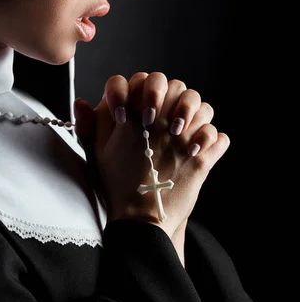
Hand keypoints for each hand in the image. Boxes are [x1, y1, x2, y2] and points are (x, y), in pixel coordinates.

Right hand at [74, 72, 229, 238]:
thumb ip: (90, 123)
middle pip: (178, 87)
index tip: (138, 112)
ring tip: (185, 131)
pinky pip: (219, 137)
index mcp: (135, 118)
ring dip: (197, 116)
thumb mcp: (96, 152)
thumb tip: (83, 101)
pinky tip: (201, 147)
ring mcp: (184, 140)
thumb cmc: (116, 186)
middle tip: (166, 118)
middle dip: (174, 97)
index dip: (143, 89)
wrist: (139, 222)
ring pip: (203, 108)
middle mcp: (162, 123)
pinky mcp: (202, 160)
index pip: (145, 79)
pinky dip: (213, 140)